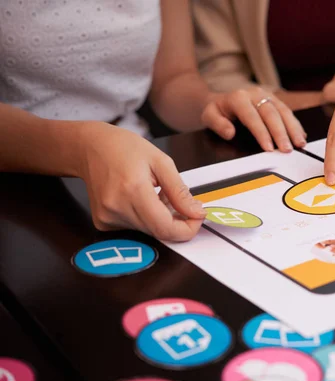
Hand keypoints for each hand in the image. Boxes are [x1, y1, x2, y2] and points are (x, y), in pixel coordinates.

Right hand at [78, 122, 205, 241]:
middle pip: (159, 231)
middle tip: (175, 198)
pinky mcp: (103, 223)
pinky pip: (135, 228)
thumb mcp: (161, 162)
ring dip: (160, 218)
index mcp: (133, 190)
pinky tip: (140, 198)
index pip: (165, 228)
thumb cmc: (124, 148)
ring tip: (155, 192)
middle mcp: (117, 208)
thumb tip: (196, 213)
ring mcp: (107, 218)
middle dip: (176, 220)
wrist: (89, 147)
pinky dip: (146, 218)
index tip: (197, 217)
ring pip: (148, 231)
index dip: (187, 229)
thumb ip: (180, 192)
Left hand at [200, 88, 306, 151]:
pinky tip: (301, 136)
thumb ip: (217, 124)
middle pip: (271, 114)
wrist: (222, 99)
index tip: (269, 149)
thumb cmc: (217, 111)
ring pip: (283, 111)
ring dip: (293, 129)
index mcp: (238, 98)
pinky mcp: (275, 100)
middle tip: (287, 150)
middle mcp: (255, 93)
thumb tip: (230, 133)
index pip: (252, 117)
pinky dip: (295, 125)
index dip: (262, 133)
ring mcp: (267, 95)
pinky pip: (288, 112)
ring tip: (300, 144)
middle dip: (281, 133)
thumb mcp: (209, 116)